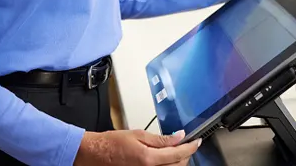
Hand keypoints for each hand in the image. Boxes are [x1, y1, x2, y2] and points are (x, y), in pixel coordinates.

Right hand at [74, 129, 200, 165]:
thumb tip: (178, 136)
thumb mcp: (138, 134)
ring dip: (179, 161)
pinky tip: (168, 158)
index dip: (190, 147)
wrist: (98, 155)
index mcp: (149, 158)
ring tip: (180, 150)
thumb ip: (160, 138)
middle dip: (186, 155)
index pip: (178, 154)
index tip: (197, 141)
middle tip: (189, 143)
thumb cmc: (114, 143)